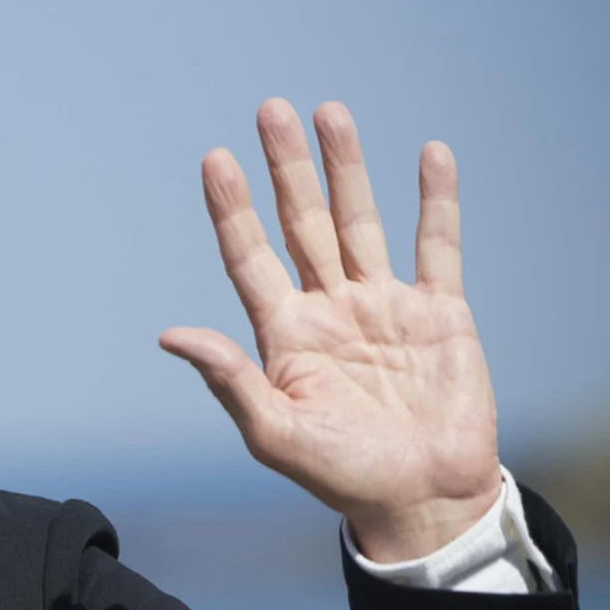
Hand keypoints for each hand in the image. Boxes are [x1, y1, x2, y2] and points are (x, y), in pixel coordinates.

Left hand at [160, 99, 501, 562]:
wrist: (421, 500)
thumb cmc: (341, 476)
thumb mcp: (275, 433)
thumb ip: (230, 379)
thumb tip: (170, 335)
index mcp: (284, 334)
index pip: (250, 255)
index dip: (233, 208)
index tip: (216, 160)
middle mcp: (328, 308)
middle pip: (301, 222)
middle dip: (286, 167)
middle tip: (270, 109)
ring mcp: (382, 305)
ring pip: (360, 220)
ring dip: (346, 167)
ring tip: (330, 111)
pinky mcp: (439, 313)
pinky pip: (437, 245)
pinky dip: (436, 201)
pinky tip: (430, 155)